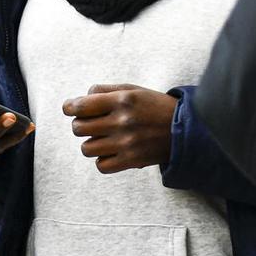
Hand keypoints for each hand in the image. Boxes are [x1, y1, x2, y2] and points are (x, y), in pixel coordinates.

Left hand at [63, 84, 177, 173]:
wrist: (185, 128)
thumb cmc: (155, 106)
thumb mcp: (134, 90)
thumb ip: (106, 90)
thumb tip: (80, 98)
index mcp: (122, 100)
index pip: (81, 106)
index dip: (70, 107)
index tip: (70, 108)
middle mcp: (122, 121)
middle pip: (79, 128)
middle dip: (81, 124)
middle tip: (91, 123)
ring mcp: (126, 143)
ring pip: (86, 148)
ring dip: (91, 143)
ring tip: (103, 138)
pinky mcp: (131, 161)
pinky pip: (101, 165)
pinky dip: (102, 159)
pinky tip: (111, 151)